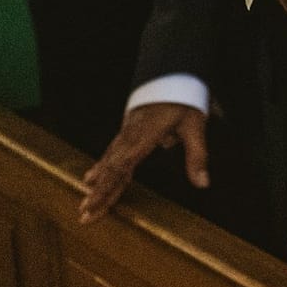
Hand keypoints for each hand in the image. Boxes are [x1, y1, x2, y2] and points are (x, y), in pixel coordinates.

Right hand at [80, 102, 208, 222]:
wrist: (173, 72)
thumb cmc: (184, 99)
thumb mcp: (196, 126)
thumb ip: (197, 156)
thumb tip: (203, 184)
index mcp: (143, 137)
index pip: (121, 167)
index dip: (107, 188)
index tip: (94, 205)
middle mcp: (130, 136)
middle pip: (110, 168)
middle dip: (97, 192)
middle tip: (83, 214)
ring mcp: (127, 131)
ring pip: (108, 160)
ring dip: (97, 182)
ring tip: (84, 201)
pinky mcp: (128, 128)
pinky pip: (112, 151)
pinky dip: (102, 166)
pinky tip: (92, 177)